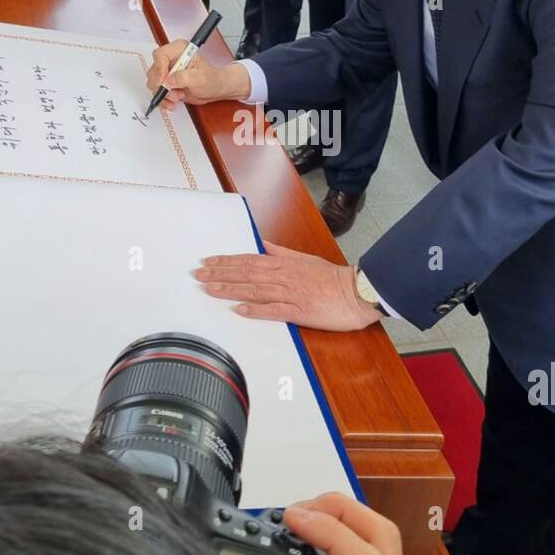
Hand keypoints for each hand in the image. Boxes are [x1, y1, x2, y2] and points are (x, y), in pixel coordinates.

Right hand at [146, 37, 250, 107]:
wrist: (213, 89)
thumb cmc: (211, 79)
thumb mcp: (200, 78)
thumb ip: (184, 77)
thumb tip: (169, 80)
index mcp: (179, 49)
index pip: (161, 55)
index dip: (159, 69)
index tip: (164, 82)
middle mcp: (171, 58)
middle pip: (154, 70)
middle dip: (163, 86)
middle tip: (175, 93)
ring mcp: (166, 70)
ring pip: (153, 82)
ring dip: (165, 94)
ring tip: (179, 96)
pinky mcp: (164, 81)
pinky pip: (156, 91)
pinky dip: (163, 99)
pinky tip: (173, 102)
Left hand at [194, 242, 383, 330]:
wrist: (357, 292)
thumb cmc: (333, 278)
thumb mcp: (305, 259)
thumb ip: (281, 252)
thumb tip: (262, 244)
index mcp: (285, 264)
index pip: (249, 260)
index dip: (226, 261)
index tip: (208, 262)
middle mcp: (284, 276)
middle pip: (246, 273)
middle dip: (220, 274)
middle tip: (197, 274)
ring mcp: (291, 294)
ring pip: (254, 289)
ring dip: (230, 289)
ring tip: (209, 289)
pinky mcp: (299, 311)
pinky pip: (274, 310)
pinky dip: (256, 309)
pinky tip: (239, 309)